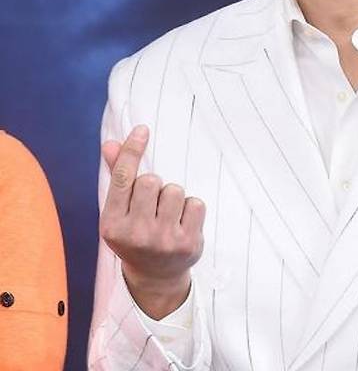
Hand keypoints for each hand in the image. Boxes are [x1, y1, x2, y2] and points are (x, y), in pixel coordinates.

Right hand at [99, 125, 205, 318]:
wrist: (156, 277)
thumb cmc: (136, 234)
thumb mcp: (120, 212)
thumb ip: (118, 177)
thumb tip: (110, 144)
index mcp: (112, 225)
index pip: (122, 179)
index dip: (132, 151)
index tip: (142, 130)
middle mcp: (135, 234)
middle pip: (151, 180)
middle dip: (154, 185)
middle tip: (152, 205)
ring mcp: (163, 241)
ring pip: (175, 190)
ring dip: (173, 196)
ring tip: (167, 215)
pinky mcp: (188, 244)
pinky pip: (196, 203)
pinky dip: (191, 208)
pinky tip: (183, 223)